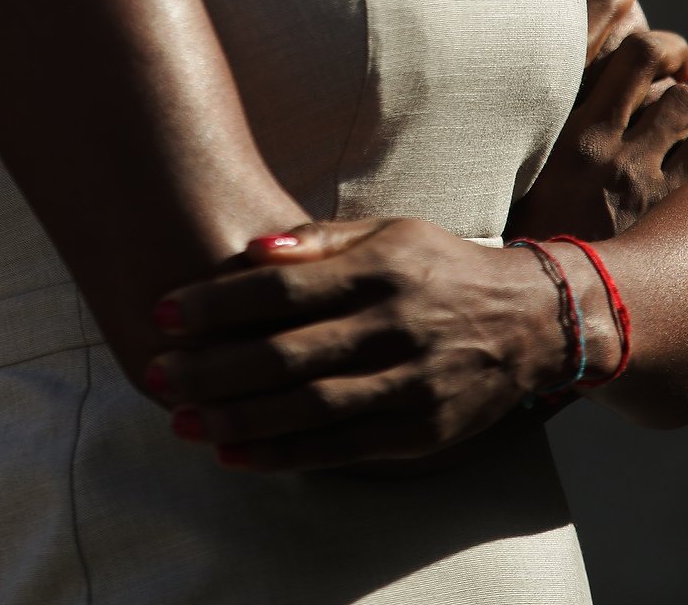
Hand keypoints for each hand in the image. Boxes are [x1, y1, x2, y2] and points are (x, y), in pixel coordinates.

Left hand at [146, 216, 573, 474]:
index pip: (285, 288)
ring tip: (181, 420)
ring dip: (237, 418)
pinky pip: (341, 449)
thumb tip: (251, 248)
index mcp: (384, 268)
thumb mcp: (390, 232)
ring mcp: (412, 384)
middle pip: (288, 353)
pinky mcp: (421, 433)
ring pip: (309, 408)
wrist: (532, 321)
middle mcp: (397, 326)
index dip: (219, 302)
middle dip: (213, 366)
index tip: (164, 310)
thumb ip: (321, 240)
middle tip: (155, 372)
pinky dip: (284, 454)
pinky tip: (234, 454)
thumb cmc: (439, 267)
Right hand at [508, 0, 687, 242]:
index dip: (632, 22)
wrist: (539, 312)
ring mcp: (637, 181)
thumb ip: (553, 95)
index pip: (599, 40)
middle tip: (676, 77)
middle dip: (675, 56)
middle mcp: (597, 144)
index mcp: (555, 127)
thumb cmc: (523, 227)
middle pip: (654, 57)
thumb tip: (608, 2)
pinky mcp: (670, 215)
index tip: (642, 27)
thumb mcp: (521, 160)